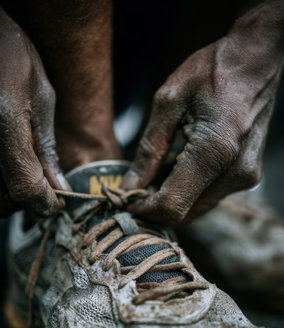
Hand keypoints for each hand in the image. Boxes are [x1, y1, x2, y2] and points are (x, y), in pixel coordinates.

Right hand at [0, 0, 65, 225]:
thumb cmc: (4, 50)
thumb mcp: (38, 94)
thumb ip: (46, 146)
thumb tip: (57, 185)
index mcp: (2, 120)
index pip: (24, 187)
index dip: (44, 203)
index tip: (56, 202)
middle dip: (19, 202)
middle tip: (34, 186)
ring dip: (0, 198)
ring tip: (14, 176)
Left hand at [122, 3, 283, 223]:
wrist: (255, 60)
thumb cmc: (213, 70)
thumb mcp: (169, 102)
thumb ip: (149, 148)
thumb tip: (131, 184)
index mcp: (215, 151)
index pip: (173, 204)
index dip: (145, 209)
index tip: (127, 200)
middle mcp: (235, 172)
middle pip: (186, 212)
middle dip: (156, 205)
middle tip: (136, 185)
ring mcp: (245, 176)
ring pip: (198, 206)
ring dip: (172, 197)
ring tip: (154, 172)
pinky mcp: (247, 174)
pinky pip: (210, 194)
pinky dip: (189, 189)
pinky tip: (175, 167)